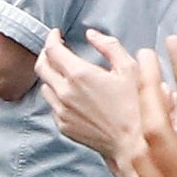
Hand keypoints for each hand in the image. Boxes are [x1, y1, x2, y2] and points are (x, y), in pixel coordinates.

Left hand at [36, 25, 148, 163]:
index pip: (52, 50)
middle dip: (46, 53)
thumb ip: (109, 46)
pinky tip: (71, 94)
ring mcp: (61, 111)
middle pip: (41, 66)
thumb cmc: (135, 105)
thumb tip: (91, 34)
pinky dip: (57, 95)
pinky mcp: (63, 126)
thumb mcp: (129, 68)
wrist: (132, 142)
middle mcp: (65, 92)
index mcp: (79, 74)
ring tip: (63, 71)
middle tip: (55, 49)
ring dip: (51, 75)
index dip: (51, 38)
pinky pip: (52, 105)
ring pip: (44, 86)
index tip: (56, 34)